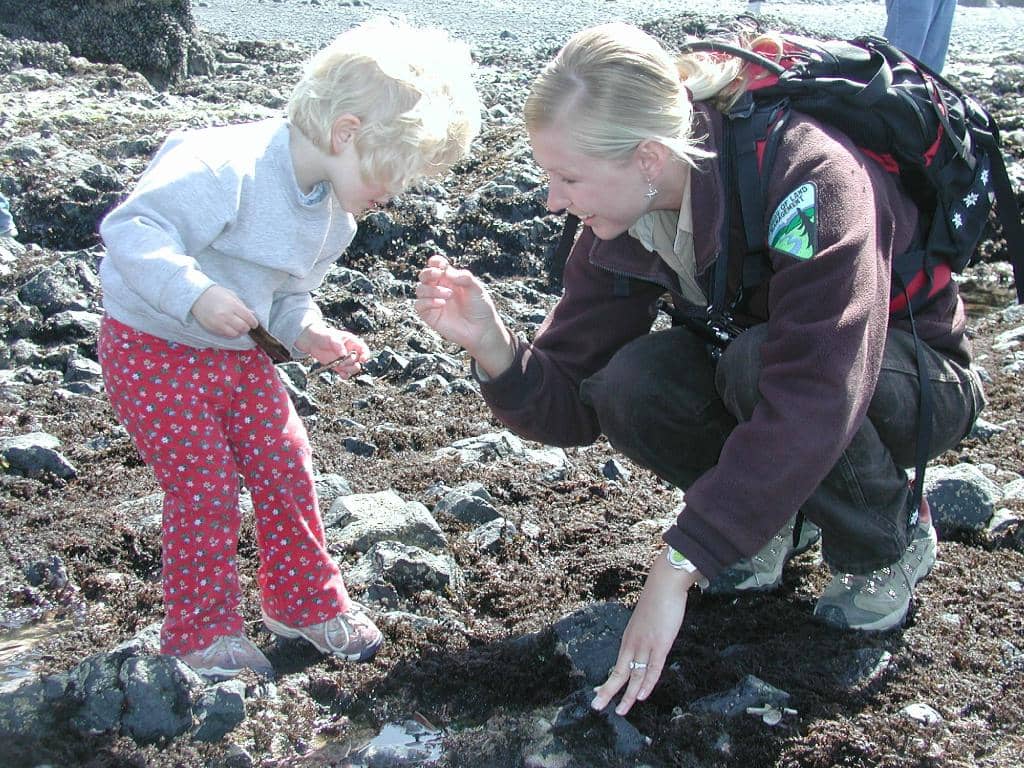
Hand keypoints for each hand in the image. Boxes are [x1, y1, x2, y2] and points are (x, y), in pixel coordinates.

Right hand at [191, 285, 257, 337]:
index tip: (254, 323)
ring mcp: (219, 323)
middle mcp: (226, 315)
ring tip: (237, 326)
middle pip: (243, 327)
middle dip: (247, 327)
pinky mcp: (213, 328)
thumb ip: (242, 305)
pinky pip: (226, 334)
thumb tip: (252, 314)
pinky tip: (229, 327)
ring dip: (239, 331)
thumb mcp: (231, 295)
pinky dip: (230, 333)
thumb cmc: (216, 294)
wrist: (196, 296)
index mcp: (233, 305)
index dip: (254, 322)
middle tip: (246, 324)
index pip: (248, 318)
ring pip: (235, 333)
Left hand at [295, 322, 368, 378]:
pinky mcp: (339, 367)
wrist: (312, 341)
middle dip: (351, 363)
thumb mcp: (331, 337)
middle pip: (358, 361)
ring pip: (353, 369)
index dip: (365, 355)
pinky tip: (340, 373)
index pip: (364, 349)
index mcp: (352, 342)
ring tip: (339, 366)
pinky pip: (346, 374)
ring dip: (348, 369)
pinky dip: (344, 375)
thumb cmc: (323, 335)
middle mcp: (350, 352)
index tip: (362, 359)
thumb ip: (338, 345)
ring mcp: (345, 360)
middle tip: (342, 361)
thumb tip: (343, 354)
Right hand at [414, 255, 513, 377]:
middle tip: (438, 274)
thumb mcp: (477, 289)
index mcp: (449, 279)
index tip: (442, 265)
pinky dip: (427, 302)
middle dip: (428, 273)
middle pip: (424, 275)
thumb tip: (446, 271)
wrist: (482, 330)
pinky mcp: (430, 315)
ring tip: (449, 295)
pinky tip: (441, 304)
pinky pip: (419, 305)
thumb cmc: (480, 308)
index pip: (435, 265)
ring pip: (420, 289)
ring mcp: (433, 302)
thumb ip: (464, 278)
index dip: (435, 262)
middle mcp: (439, 288)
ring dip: (432, 290)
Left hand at [590, 549, 695, 715]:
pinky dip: (646, 684)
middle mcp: (633, 643)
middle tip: (596, 706)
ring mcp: (645, 644)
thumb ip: (646, 634)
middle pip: (618, 672)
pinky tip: (641, 696)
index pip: (617, 664)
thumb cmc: (658, 601)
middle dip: (607, 691)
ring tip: (620, 711)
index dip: (609, 680)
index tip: (599, 692)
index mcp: (629, 638)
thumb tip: (649, 642)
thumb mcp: (648, 621)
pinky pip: (652, 668)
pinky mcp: (660, 644)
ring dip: (628, 696)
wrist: (664, 584)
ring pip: (634, 675)